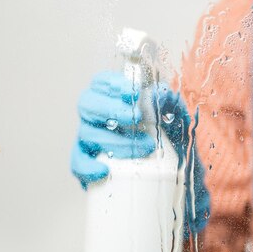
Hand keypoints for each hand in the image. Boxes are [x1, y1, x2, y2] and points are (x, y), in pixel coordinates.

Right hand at [70, 71, 209, 232]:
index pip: (102, 81)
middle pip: (88, 103)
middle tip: (135, 117)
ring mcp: (89, 135)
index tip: (132, 92)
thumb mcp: (175, 114)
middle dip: (111, 109)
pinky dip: (87, 166)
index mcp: (114, 95)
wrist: (175, 165)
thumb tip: (156, 93)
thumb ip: (168, 100)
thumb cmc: (170, 131)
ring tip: (144, 147)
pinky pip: (78, 162)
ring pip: (87, 133)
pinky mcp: (88, 159)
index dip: (113, 84)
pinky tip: (104, 170)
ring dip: (115, 140)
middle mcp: (97, 113)